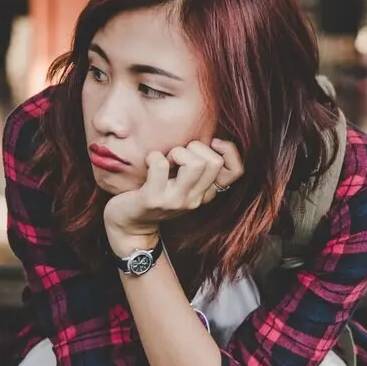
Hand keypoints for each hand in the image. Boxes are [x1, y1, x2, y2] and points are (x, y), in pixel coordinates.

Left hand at [104, 139, 242, 250]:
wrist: (129, 226)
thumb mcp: (183, 186)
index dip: (229, 151)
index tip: (210, 144)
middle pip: (214, 162)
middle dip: (195, 148)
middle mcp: (195, 199)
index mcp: (206, 193)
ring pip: (195, 163)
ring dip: (177, 152)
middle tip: (178, 156)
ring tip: (166, 160)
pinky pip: (160, 165)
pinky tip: (149, 163)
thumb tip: (208, 139)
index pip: (236, 171)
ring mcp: (176, 200)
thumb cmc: (156, 196)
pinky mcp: (153, 199)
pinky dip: (153, 157)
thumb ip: (197, 170)